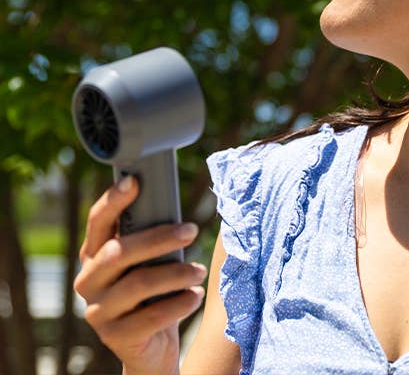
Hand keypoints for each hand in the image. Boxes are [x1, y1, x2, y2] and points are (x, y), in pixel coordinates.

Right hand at [74, 175, 206, 374]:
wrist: (150, 345)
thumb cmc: (154, 291)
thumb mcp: (149, 261)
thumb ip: (151, 237)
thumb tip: (176, 210)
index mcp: (95, 254)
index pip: (98, 222)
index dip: (113, 201)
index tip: (134, 182)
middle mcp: (89, 281)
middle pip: (119, 252)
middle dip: (159, 238)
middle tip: (192, 231)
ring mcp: (98, 311)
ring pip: (137, 284)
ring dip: (176, 274)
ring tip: (200, 271)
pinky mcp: (114, 337)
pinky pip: (149, 317)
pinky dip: (178, 304)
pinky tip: (195, 296)